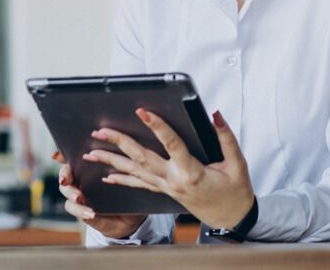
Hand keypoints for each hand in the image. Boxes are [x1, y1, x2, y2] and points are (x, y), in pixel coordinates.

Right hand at [52, 150, 146, 238]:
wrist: (131, 218)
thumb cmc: (128, 192)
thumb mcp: (126, 176)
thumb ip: (118, 166)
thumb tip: (116, 148)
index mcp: (89, 167)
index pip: (73, 157)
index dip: (62, 155)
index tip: (58, 156)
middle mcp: (81, 179)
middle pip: (65, 172)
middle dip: (64, 174)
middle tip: (66, 179)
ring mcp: (78, 195)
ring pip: (65, 190)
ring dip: (71, 193)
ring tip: (79, 197)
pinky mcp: (80, 210)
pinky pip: (72, 208)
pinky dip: (79, 210)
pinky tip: (91, 212)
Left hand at [84, 109, 253, 229]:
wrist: (231, 217)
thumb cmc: (235, 191)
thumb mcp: (237, 163)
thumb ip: (225, 137)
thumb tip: (214, 114)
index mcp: (191, 171)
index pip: (171, 145)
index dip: (156, 126)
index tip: (142, 111)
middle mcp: (174, 180)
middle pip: (141, 158)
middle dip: (118, 143)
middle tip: (100, 131)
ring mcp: (166, 187)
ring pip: (134, 172)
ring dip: (111, 161)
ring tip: (92, 151)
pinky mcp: (164, 191)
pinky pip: (139, 185)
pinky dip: (121, 180)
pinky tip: (107, 176)